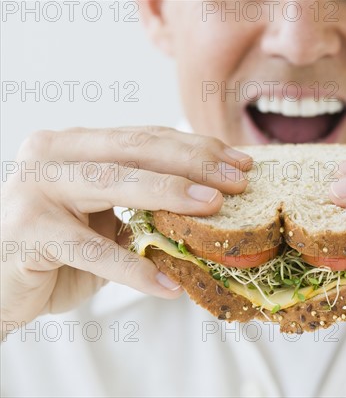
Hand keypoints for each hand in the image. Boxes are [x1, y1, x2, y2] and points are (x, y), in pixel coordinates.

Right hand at [1, 127, 251, 339]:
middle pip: (136, 149)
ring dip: (170, 194)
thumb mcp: (105, 219)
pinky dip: (133, 268)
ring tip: (214, 208)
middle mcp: (53, 154)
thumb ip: (143, 205)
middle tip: (237, 181)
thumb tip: (211, 201)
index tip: (240, 162)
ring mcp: (35, 188)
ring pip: (114, 183)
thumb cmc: (59, 249)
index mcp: (76, 145)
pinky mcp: (28, 230)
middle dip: (194, 163)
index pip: (146, 138)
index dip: (197, 148)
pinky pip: (91, 250)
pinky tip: (168, 284)